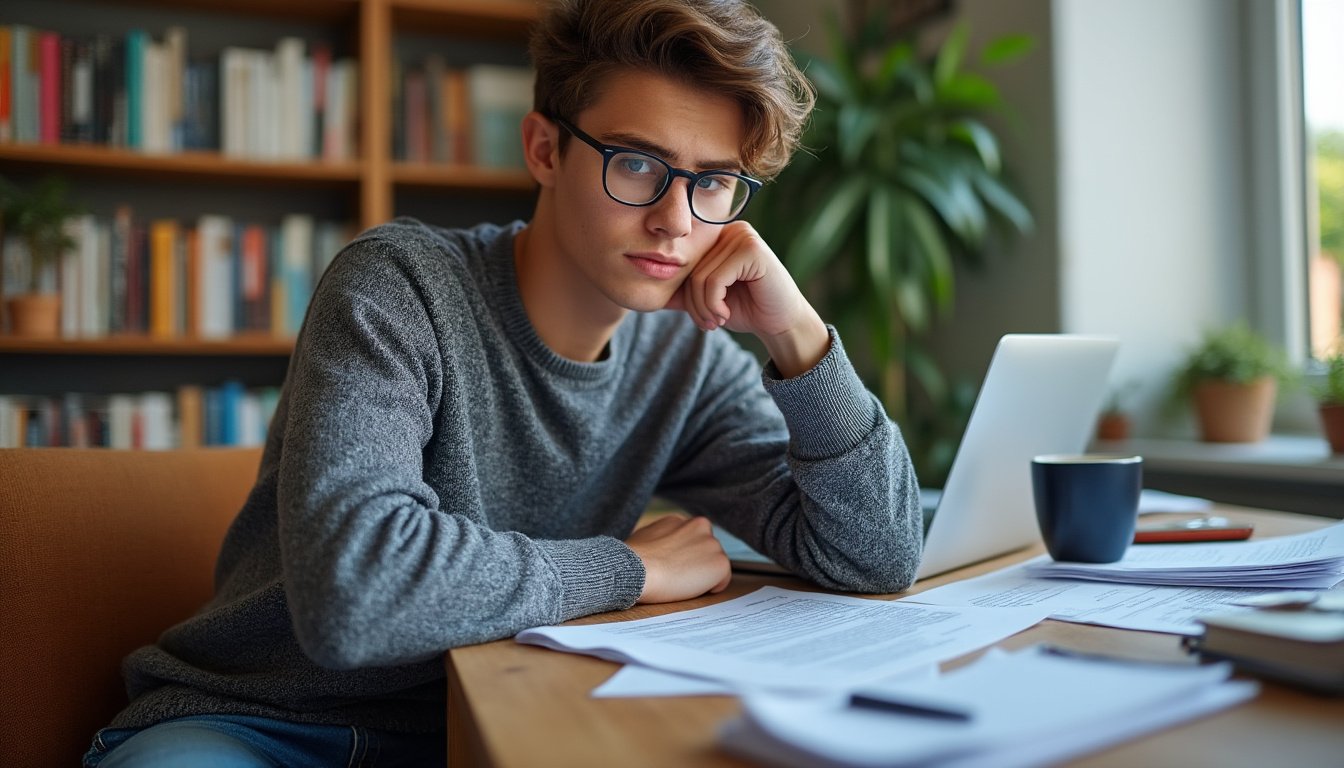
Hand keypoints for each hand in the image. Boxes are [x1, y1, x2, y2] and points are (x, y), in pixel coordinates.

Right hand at [624, 514, 730, 603]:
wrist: (638, 569)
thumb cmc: (633, 559)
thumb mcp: (644, 538)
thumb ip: (660, 538)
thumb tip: (659, 550)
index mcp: (680, 521)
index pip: (692, 540)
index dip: (684, 557)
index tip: (674, 567)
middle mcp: (700, 526)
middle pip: (706, 551)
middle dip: (696, 564)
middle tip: (677, 577)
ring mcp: (712, 544)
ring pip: (714, 565)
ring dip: (703, 575)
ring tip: (681, 582)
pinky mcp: (720, 563)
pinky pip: (722, 580)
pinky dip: (712, 588)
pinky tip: (692, 588)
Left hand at [666, 221, 829, 376]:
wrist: (780, 323)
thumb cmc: (746, 308)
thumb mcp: (706, 298)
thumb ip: (681, 289)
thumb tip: (647, 284)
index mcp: (719, 236)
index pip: (685, 263)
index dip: (686, 295)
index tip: (701, 319)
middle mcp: (731, 230)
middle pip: (690, 269)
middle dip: (694, 305)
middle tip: (708, 325)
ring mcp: (743, 236)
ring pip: (700, 277)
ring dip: (704, 309)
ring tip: (717, 321)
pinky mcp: (751, 250)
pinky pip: (715, 280)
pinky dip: (715, 305)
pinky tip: (726, 315)